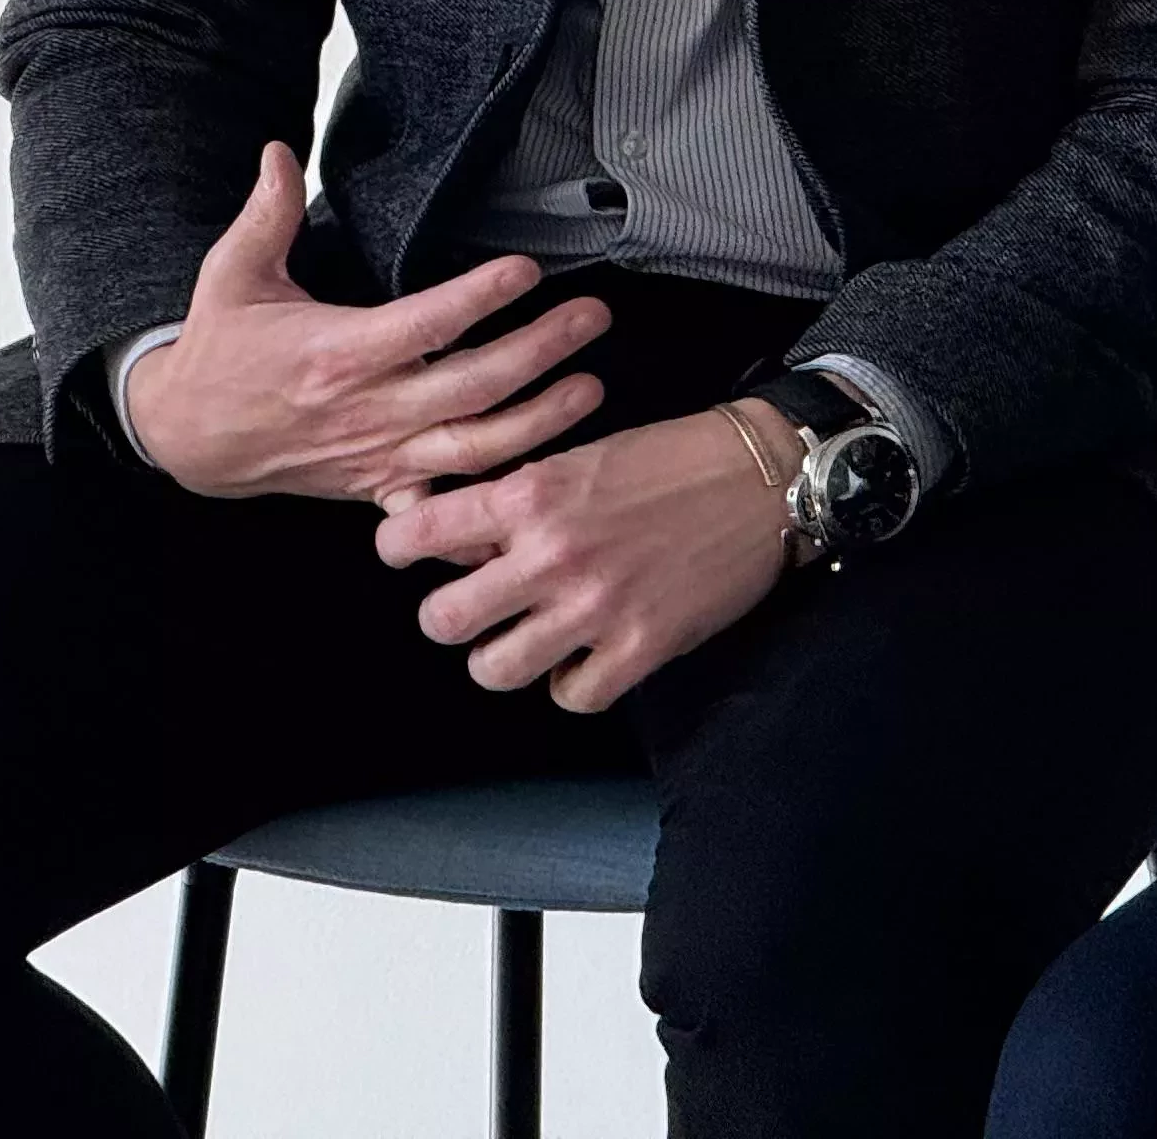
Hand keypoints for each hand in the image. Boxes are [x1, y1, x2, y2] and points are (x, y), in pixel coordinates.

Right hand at [124, 143, 609, 501]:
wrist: (188, 434)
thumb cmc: (219, 350)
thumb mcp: (231, 273)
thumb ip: (266, 212)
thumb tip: (280, 149)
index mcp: (337, 351)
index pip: (427, 322)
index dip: (481, 297)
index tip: (526, 270)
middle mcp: (368, 408)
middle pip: (473, 383)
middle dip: (541, 350)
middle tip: (592, 316)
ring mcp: (379, 454)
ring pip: (477, 446)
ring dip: (541, 420)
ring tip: (591, 386)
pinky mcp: (379, 487)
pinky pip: (445, 510)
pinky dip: (489, 511)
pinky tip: (538, 491)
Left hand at [373, 402, 793, 712]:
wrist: (758, 479)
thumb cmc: (662, 461)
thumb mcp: (570, 459)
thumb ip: (508, 502)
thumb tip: (450, 543)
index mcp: (526, 495)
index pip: (414, 535)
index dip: (397, 549)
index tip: (405, 555)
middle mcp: (550, 555)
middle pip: (443, 620)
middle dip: (445, 618)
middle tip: (466, 609)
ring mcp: (596, 608)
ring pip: (495, 669)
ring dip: (500, 658)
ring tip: (518, 641)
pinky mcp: (643, 647)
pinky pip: (573, 697)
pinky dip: (569, 684)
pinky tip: (579, 660)